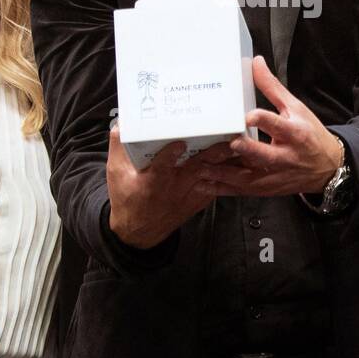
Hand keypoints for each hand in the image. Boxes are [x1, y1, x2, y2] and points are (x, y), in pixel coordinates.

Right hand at [105, 127, 235, 249]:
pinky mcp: (197, 200)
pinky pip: (215, 187)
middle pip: (196, 168)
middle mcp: (174, 187)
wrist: (140, 231)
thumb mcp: (116, 174)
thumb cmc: (128, 199)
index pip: (162, 165)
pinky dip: (227, 176)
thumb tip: (120, 126)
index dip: (170, 154)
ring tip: (242, 147)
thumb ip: (118, 149)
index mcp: (153, 180)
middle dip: (213, 152)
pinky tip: (240, 162)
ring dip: (226, 163)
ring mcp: (188, 195)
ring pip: (211, 176)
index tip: (179, 143)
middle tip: (229, 137)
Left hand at [203, 55, 343, 197]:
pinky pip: (243, 191)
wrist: (328, 168)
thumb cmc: (310, 135)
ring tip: (202, 168)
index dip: (264, 120)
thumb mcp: (296, 108)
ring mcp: (275, 175)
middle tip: (228, 144)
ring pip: (249, 178)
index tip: (249, 116)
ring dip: (225, 174)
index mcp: (294, 133)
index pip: (278, 125)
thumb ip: (272, 87)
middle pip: (264, 156)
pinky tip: (205, 184)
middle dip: (246, 151)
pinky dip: (223, 189)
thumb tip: (255, 62)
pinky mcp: (267, 189)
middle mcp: (286, 157)